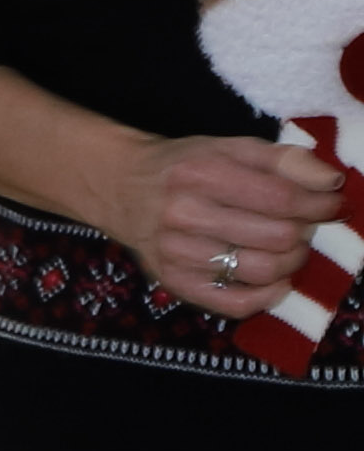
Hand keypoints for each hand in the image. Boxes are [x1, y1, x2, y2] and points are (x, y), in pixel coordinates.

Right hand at [0, 64, 349, 311]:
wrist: (118, 187)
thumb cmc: (182, 165)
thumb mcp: (230, 147)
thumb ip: (284, 159)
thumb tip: (329, 183)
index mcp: (200, 174)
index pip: (281, 198)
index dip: (319, 204)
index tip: (331, 203)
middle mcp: (183, 215)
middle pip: (276, 237)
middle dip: (306, 233)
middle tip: (305, 225)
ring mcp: (175, 254)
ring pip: (261, 271)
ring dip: (292, 263)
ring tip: (291, 249)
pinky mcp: (171, 281)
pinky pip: (232, 303)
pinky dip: (266, 297)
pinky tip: (276, 281)